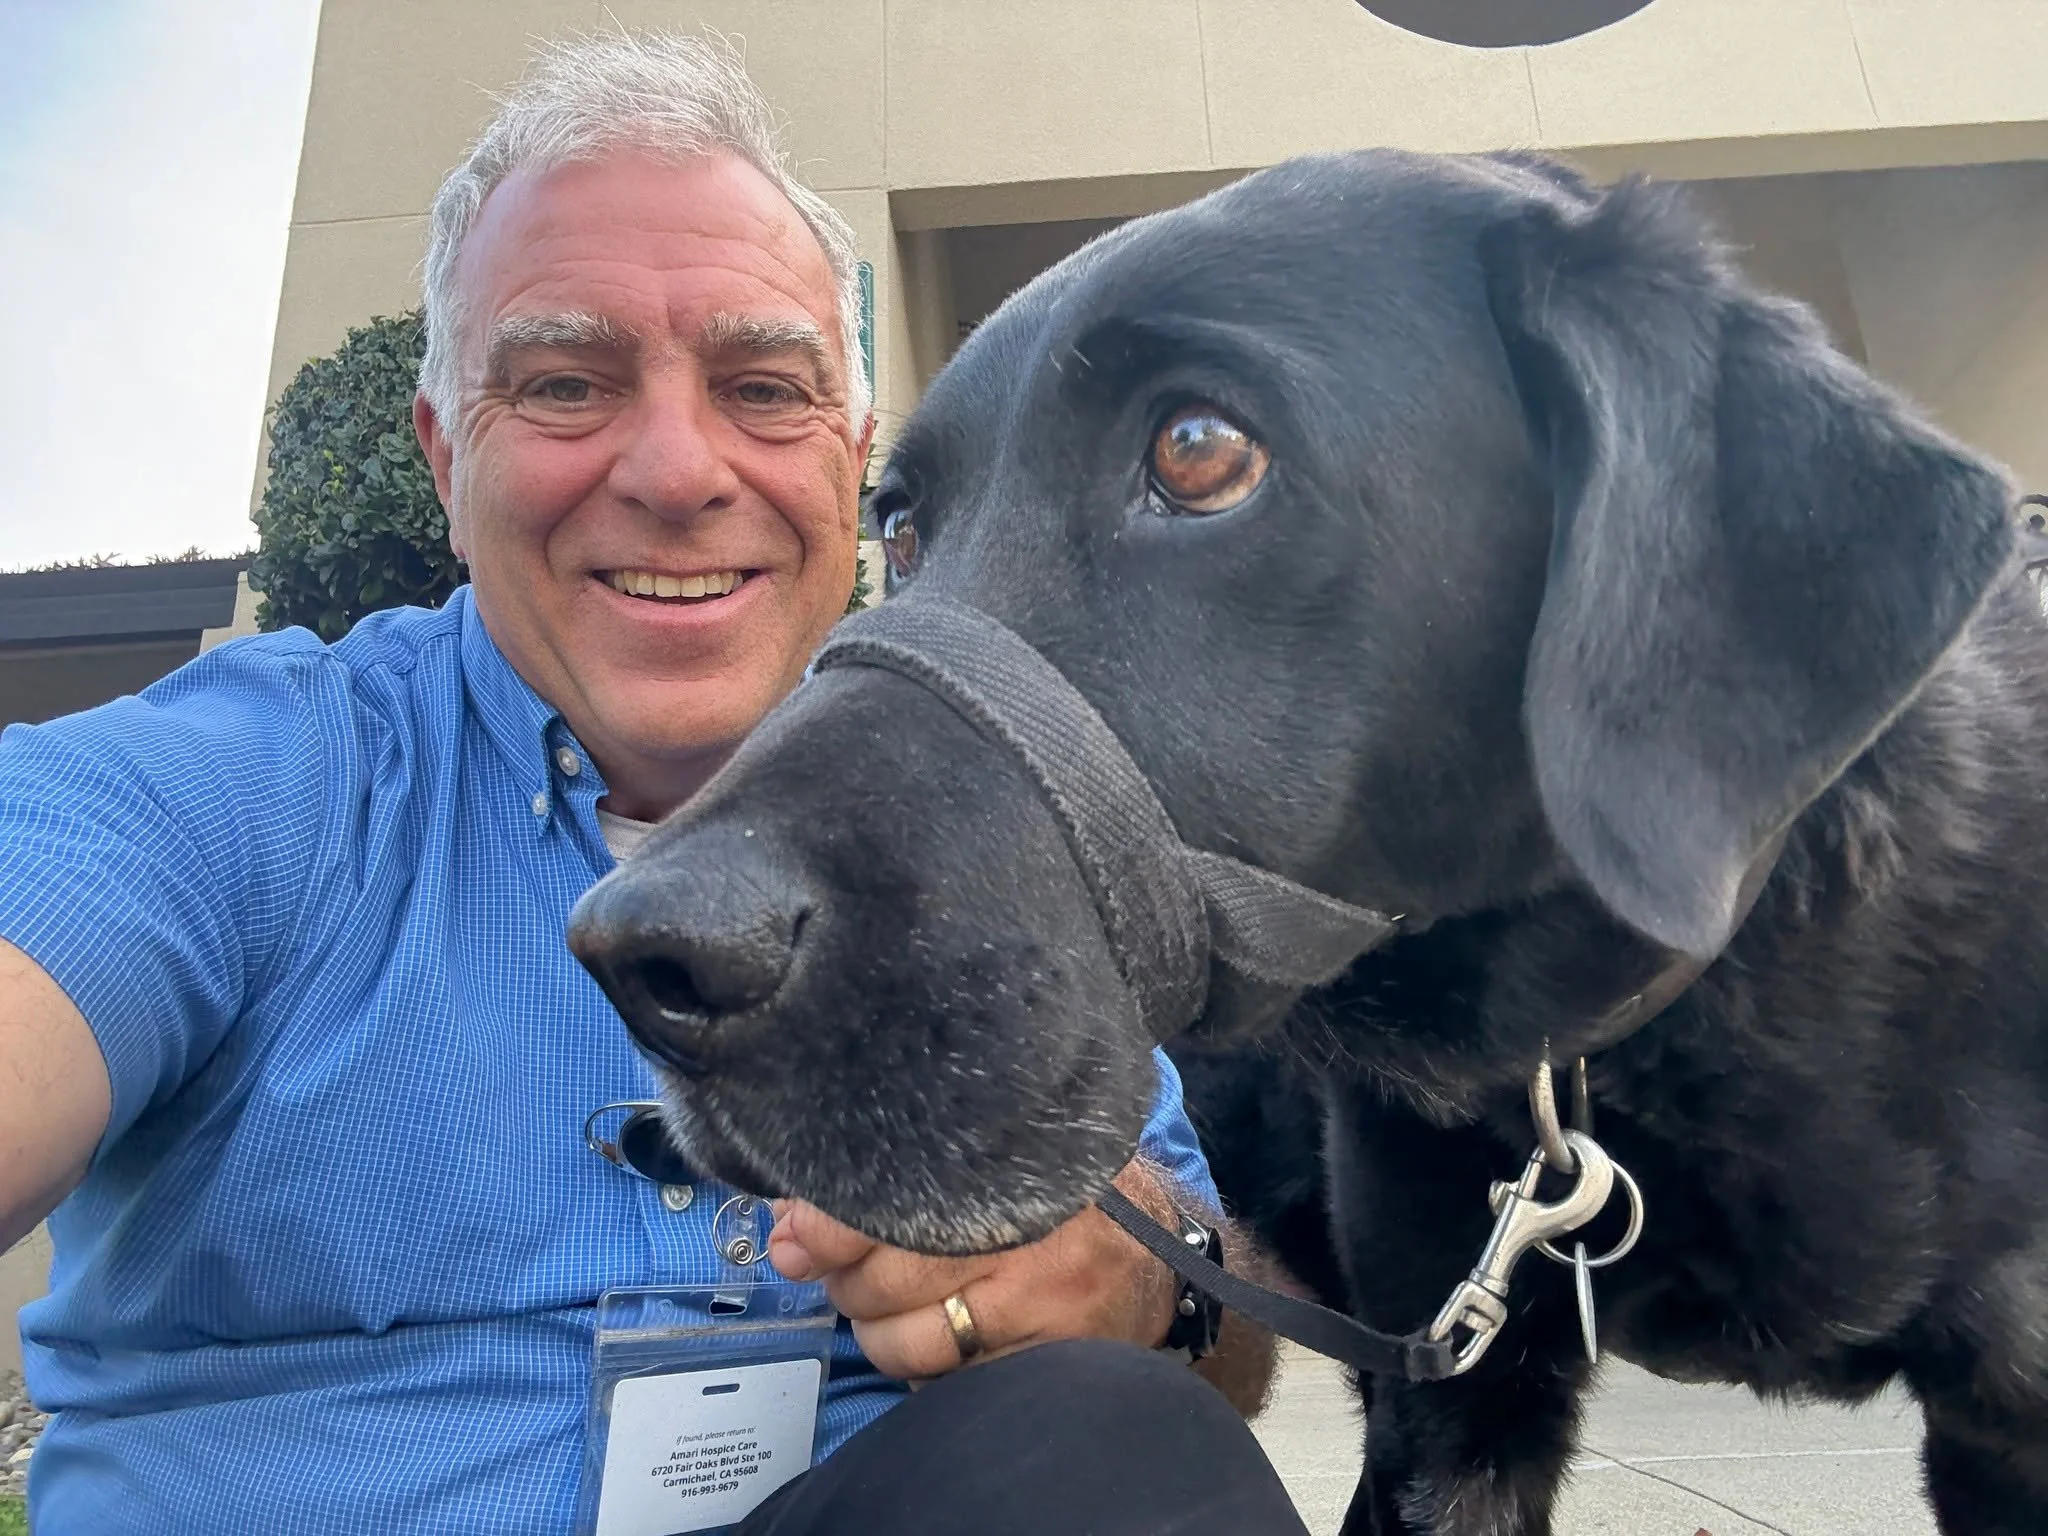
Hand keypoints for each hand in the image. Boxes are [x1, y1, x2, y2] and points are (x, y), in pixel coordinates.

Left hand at [765, 1159, 1182, 1380]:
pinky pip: (947, 1380)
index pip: (890, 1195)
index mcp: (1005, 1161)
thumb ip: (898, 1175)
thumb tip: (790, 1226)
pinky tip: (940, 1337)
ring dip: (878, 1332)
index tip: (796, 1239)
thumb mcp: (994, 1157)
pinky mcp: (1050, 1354)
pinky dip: (923, 1367)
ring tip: (893, 1310)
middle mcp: (1027, 1226)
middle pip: (886, 1274)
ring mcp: (1043, 1296)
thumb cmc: (1058, 1198)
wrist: (1155, 1254)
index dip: (829, 1226)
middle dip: (848, 1282)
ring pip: (905, 1338)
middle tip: (852, 1273)